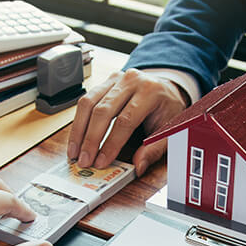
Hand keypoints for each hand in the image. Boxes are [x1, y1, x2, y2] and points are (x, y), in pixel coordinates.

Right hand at [68, 69, 188, 175]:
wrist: (167, 87)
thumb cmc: (168, 110)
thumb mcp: (170, 130)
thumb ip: (155, 148)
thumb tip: (138, 166)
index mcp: (151, 91)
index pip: (125, 120)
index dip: (111, 143)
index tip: (101, 162)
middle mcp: (131, 81)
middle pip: (103, 110)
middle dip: (91, 139)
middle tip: (84, 161)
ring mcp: (116, 79)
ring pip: (88, 103)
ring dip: (79, 131)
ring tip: (74, 152)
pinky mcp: (105, 82)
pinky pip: (86, 100)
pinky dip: (78, 121)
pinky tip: (76, 138)